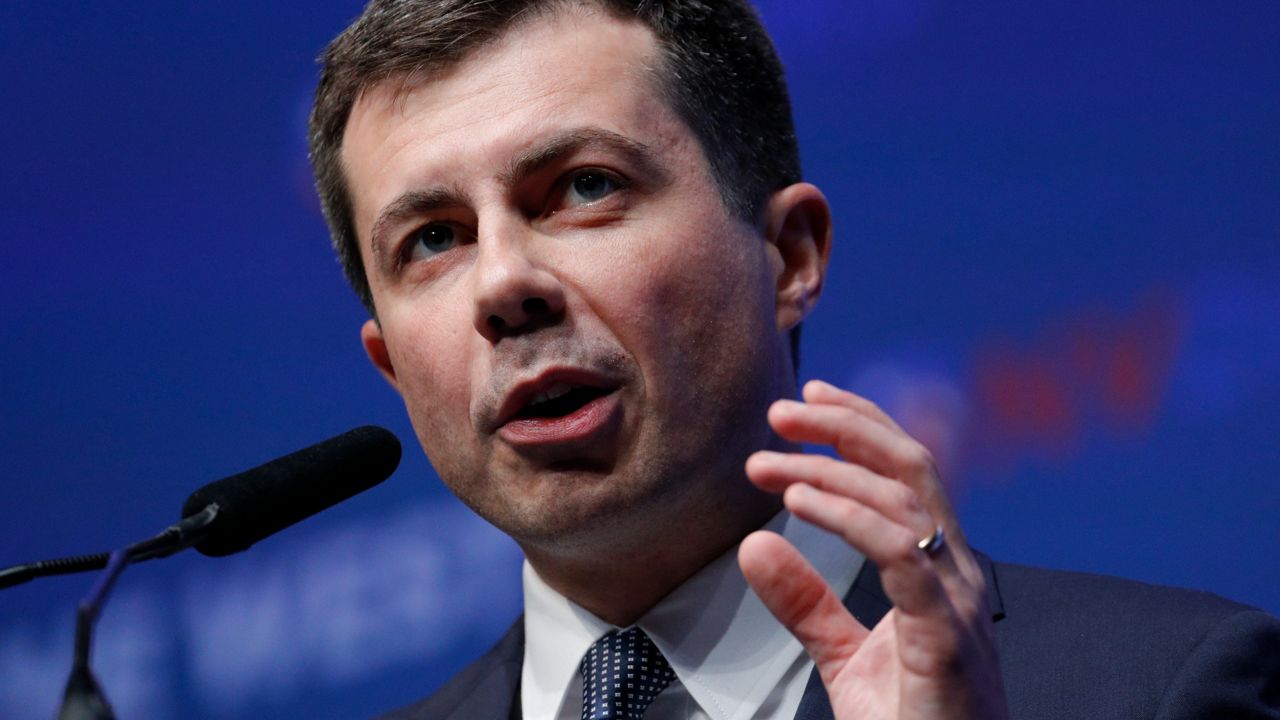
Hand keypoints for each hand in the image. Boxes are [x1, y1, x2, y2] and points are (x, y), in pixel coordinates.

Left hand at [739, 380, 1008, 718]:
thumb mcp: (845, 659)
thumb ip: (806, 603)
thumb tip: (755, 545)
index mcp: (937, 574)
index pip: (907, 477)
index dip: (862, 428)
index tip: (809, 401)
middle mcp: (954, 576)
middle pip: (911, 468)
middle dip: (846, 426)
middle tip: (782, 410)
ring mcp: (956, 603)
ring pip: (902, 499)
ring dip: (829, 468)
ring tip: (769, 463)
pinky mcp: (944, 637)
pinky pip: (898, 554)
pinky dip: (847, 517)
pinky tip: (800, 502)